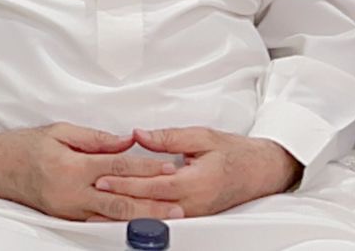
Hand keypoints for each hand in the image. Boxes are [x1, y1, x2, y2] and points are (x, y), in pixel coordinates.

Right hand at [0, 120, 183, 221]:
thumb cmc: (25, 146)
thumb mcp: (59, 131)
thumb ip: (94, 138)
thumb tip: (125, 141)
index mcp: (72, 166)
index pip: (117, 168)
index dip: (145, 169)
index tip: (168, 168)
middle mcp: (71, 192)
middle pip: (120, 201)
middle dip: (151, 205)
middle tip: (177, 207)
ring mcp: (68, 209)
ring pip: (111, 217)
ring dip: (140, 218)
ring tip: (164, 219)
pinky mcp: (65, 217)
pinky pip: (96, 222)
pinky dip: (118, 224)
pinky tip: (135, 225)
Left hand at [93, 127, 301, 217]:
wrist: (261, 171)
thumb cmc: (234, 153)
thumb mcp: (202, 136)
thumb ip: (168, 138)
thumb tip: (138, 135)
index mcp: (196, 181)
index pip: (152, 185)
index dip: (125, 182)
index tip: (102, 178)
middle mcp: (195, 203)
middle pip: (149, 205)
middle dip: (119, 199)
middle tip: (93, 192)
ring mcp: (195, 214)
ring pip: (154, 216)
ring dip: (127, 211)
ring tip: (101, 207)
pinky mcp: (194, 217)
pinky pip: (164, 218)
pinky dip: (142, 215)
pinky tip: (125, 213)